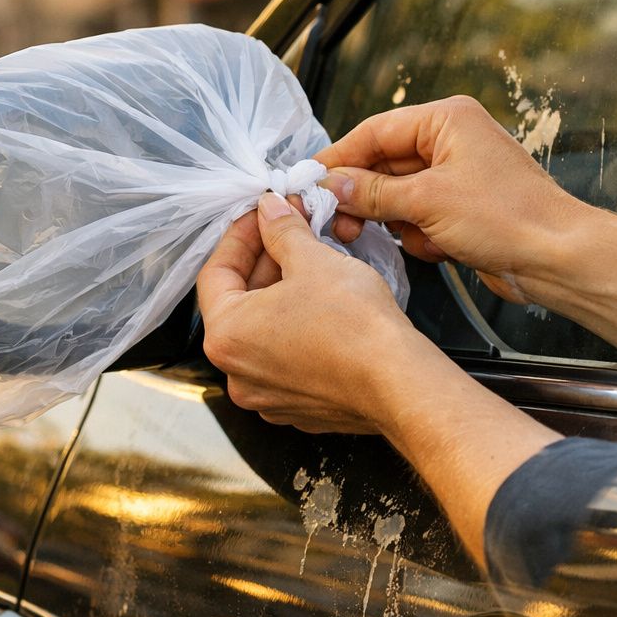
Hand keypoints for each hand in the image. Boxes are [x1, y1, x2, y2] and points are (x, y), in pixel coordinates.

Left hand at [196, 192, 426, 433]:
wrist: (399, 382)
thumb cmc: (355, 326)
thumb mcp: (312, 260)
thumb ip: (282, 231)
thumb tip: (270, 211)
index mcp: (226, 336)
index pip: (216, 272)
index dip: (240, 236)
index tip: (261, 216)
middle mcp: (237, 373)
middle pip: (238, 303)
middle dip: (264, 262)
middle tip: (290, 231)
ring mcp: (266, 395)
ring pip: (263, 332)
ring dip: (280, 295)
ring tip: (308, 263)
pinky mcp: (296, 406)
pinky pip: (285, 358)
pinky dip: (295, 329)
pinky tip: (321, 305)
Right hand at [317, 96, 616, 370]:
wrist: (559, 258)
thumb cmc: (511, 218)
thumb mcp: (428, 202)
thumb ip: (373, 193)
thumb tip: (333, 186)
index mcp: (447, 121)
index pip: (375, 132)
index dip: (339, 158)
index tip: (310, 181)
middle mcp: (452, 143)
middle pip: (384, 164)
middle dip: (366, 197)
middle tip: (340, 222)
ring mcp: (458, 177)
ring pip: (399, 196)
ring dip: (398, 222)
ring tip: (414, 237)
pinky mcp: (463, 210)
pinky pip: (419, 218)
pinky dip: (421, 235)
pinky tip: (441, 247)